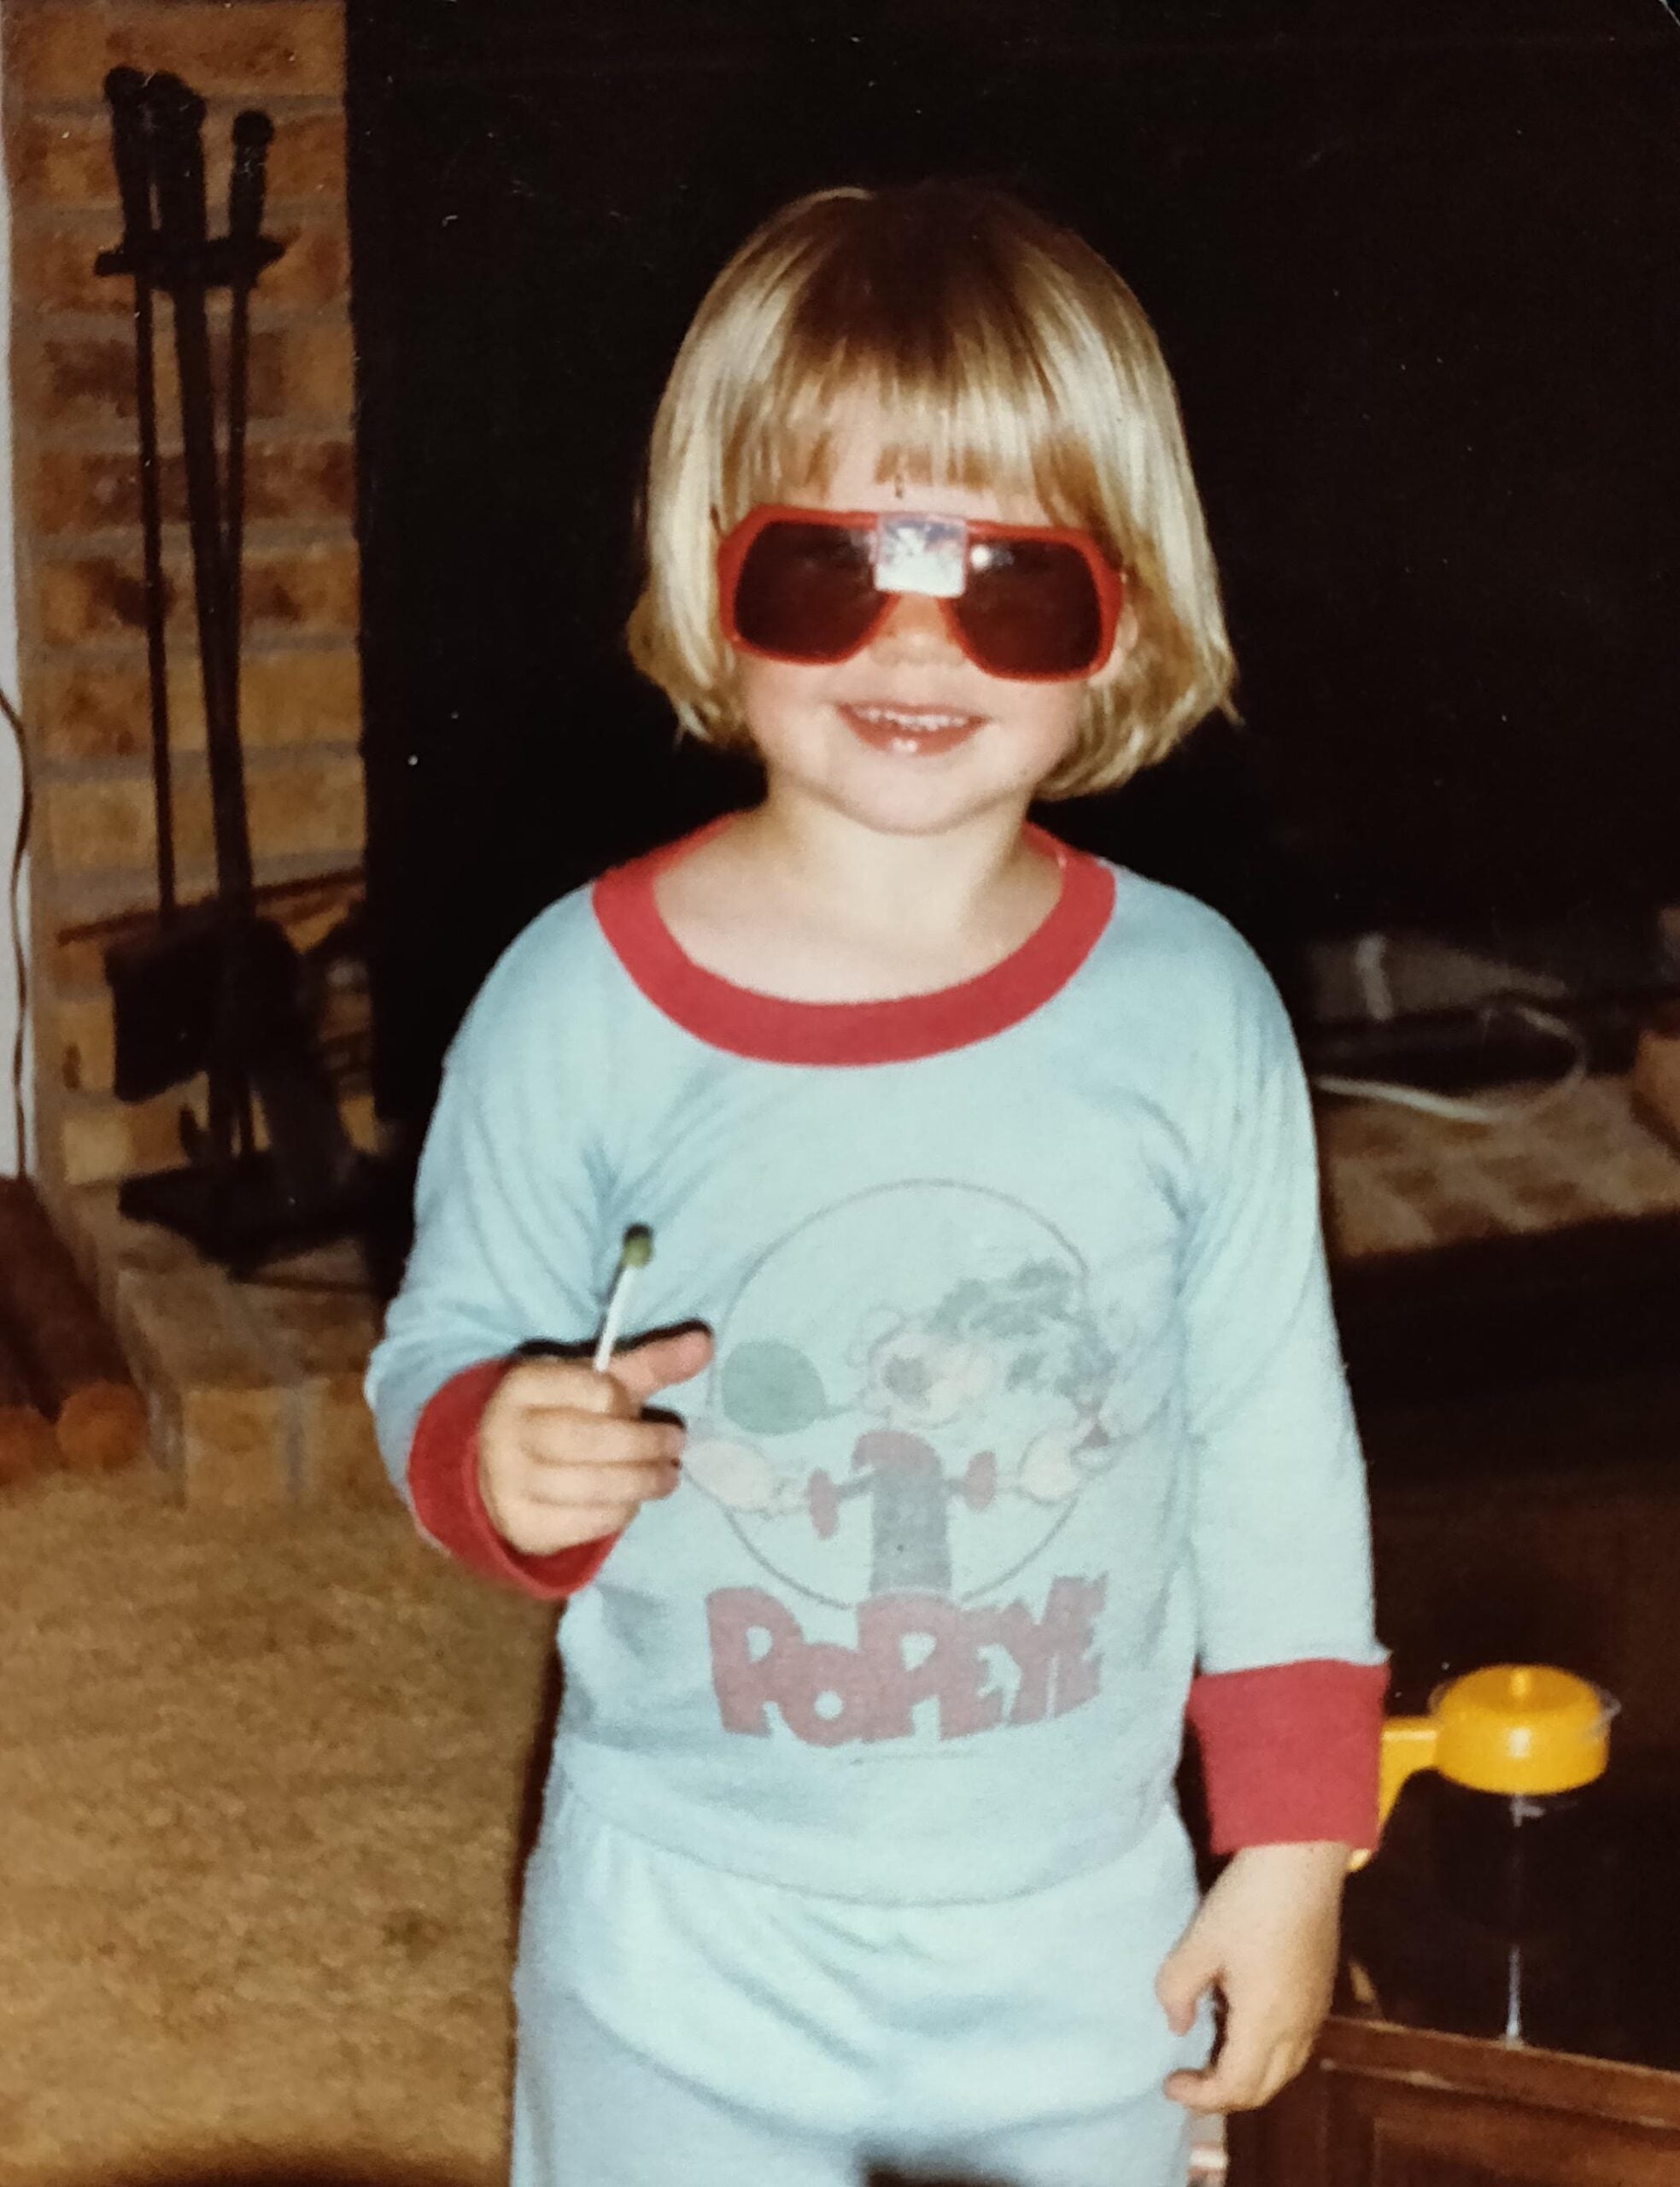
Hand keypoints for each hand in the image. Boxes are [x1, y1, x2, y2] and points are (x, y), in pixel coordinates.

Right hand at [477, 1327, 713, 1557]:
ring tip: (667, 1477)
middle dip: (645, 1446)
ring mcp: (510, 1483)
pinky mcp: (524, 1526)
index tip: (639, 1409)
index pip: (592, 1390)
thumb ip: (651, 1363)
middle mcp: (509, 1432)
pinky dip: (620, 1512)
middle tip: (675, 1447)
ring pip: (592, 1486)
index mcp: (524, 1385)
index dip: (624, 1402)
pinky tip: (631, 1502)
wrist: (495, 1472)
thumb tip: (705, 1342)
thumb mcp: (597, 1383)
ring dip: (643, 1483)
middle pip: (592, 1441)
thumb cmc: (560, 1415)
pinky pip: (586, 1522)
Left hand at [1155, 1840, 1346, 2113]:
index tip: (1169, 2082)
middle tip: (1189, 2078)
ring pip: (1285, 2069)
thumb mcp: (1199, 1943)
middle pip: (1264, 2088)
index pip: (1235, 2087)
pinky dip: (1267, 2053)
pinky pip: (1296, 2044)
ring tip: (1211, 2053)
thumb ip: (1179, 1989)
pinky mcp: (1321, 1991)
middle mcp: (1298, 2028)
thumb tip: (1178, 2024)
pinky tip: (1242, 2023)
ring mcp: (1315, 2011)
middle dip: (1224, 2093)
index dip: (1200, 2096)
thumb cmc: (1247, 1903)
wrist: (1302, 1863)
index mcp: (1266, 2024)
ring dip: (1249, 2074)